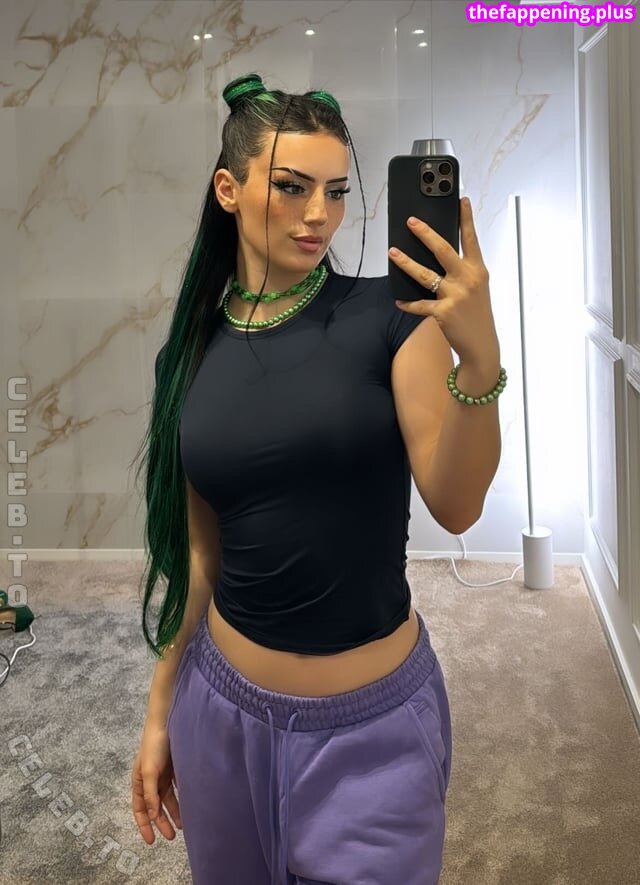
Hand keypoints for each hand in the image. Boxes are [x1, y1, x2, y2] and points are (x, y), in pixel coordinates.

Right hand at [131, 723, 181, 844]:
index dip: (144, 826)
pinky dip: (182, 798)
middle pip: (155, 807)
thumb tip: (152, 815)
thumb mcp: (149, 771)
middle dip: (162, 823)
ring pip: (168, 799)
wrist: (166, 722)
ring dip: (175, 812)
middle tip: (171, 837)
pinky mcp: (174, 769)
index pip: (139, 810)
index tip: (151, 842)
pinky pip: (177, 788)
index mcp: (139, 782)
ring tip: (184, 825)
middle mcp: (150, 781)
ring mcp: (162, 775)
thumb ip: (150, 794)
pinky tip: (190, 806)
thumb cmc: (153, 746)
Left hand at [389, 197, 498, 365]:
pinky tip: (399, 301)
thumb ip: (461, 272)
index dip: (466, 218)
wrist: (482, 344)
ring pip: (425, 274)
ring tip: (392, 253)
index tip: (461, 199)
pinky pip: (420, 304)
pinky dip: (408, 303)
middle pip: (443, 250)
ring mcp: (455, 295)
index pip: (471, 239)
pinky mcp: (443, 312)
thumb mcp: (476, 288)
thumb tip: (436, 257)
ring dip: (406, 263)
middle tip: (411, 221)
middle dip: (426, 234)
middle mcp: (468, 279)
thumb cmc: (477, 314)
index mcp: (478, 270)